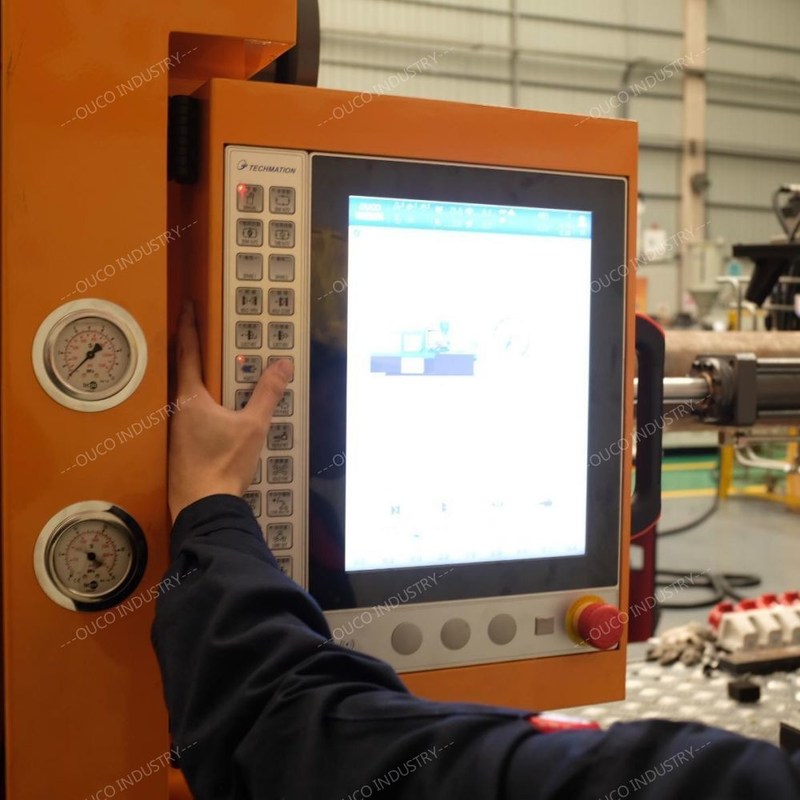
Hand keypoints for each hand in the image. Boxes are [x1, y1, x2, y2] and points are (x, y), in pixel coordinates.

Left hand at [168, 302, 292, 521]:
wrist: (202, 506)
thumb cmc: (222, 465)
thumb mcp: (253, 425)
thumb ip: (268, 393)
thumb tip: (283, 365)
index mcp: (191, 396)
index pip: (187, 351)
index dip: (188, 325)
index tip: (188, 306)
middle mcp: (178, 409)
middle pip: (184, 371)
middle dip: (195, 352)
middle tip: (207, 336)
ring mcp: (176, 429)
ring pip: (187, 395)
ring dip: (200, 381)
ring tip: (219, 374)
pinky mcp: (180, 446)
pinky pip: (191, 415)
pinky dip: (203, 405)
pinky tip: (217, 415)